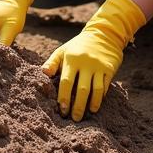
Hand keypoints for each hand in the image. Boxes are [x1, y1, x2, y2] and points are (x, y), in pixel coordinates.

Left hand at [43, 0, 145, 120]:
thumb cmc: (78, 46)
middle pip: (81, 89)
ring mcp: (98, 66)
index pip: (66, 81)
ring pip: (95, 90)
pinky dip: (100, 98)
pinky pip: (105, 86)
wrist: (103, 34)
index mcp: (71, 59)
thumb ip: (52, 62)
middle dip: (77, 106)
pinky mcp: (109, 69)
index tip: (62, 109)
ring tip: (86, 114)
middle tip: (74, 119)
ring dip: (91, 104)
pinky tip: (95, 105)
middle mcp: (85, 62)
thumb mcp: (63, 50)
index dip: (63, 97)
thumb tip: (43, 73)